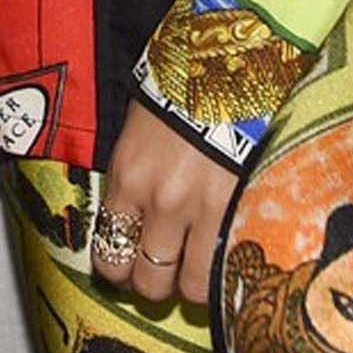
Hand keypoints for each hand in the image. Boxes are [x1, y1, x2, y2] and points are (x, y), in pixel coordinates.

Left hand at [95, 103, 238, 310]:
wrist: (230, 65)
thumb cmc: (178, 92)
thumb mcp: (138, 133)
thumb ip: (134, 181)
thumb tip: (134, 221)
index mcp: (128, 179)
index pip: (109, 256)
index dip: (120, 271)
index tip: (130, 268)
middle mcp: (161, 202)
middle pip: (149, 282)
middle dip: (155, 283)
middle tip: (166, 271)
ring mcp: (204, 211)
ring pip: (192, 287)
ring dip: (194, 284)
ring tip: (200, 267)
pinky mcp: (242, 210)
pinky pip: (230, 269)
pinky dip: (228, 275)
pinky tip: (228, 263)